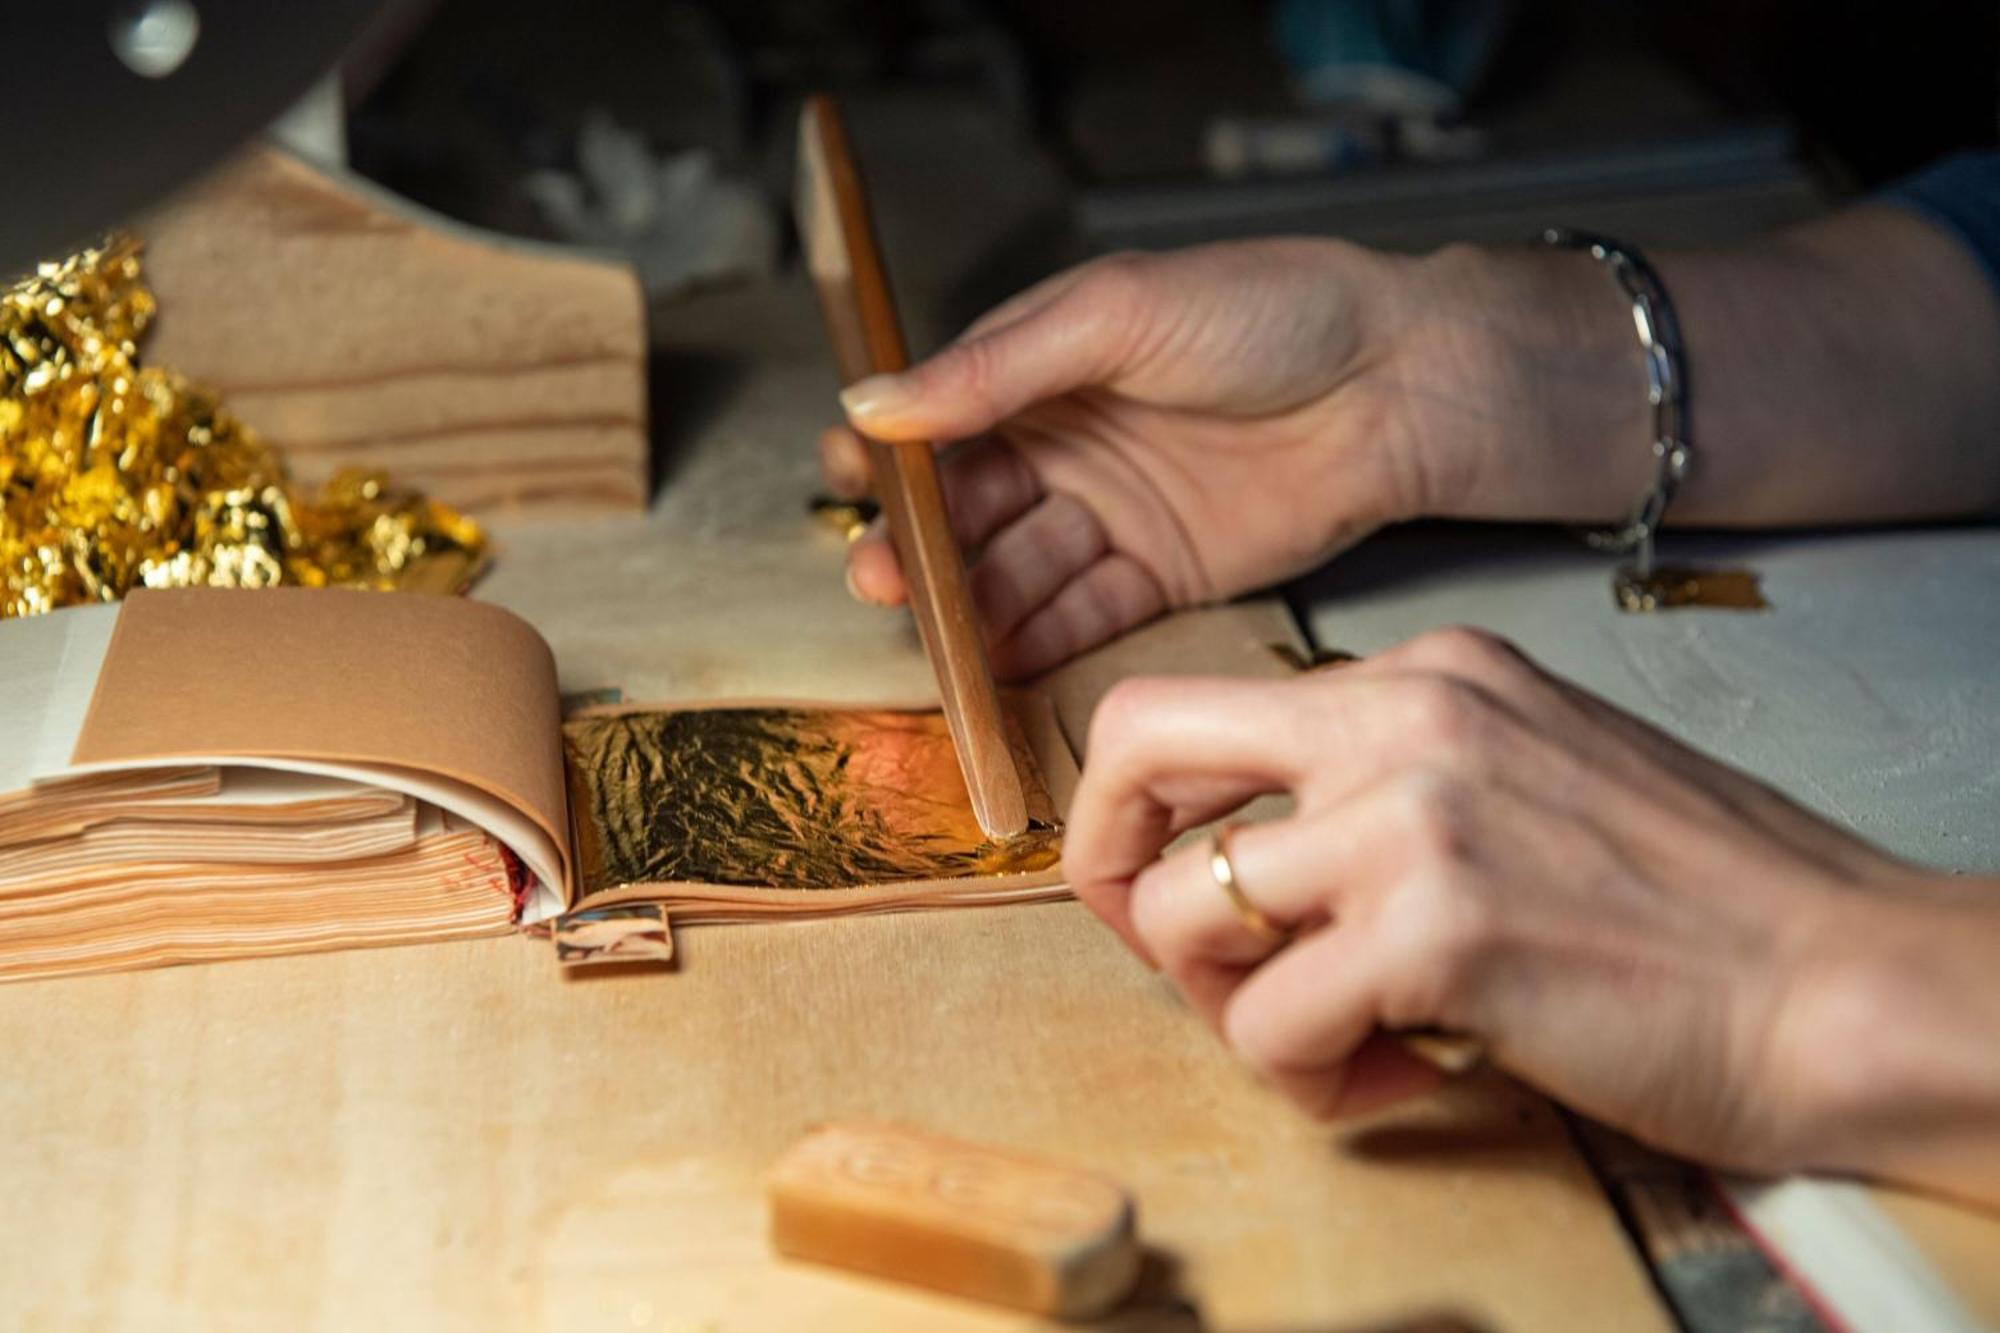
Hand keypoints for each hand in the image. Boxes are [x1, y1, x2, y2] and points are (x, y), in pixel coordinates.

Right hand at [821, 240, 1649, 676]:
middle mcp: (1070, 443)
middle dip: (922, 547)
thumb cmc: (1273, 311)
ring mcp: (1116, 514)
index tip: (850, 484)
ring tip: (931, 631)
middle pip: (971, 510)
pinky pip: (1082, 614)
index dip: (893, 457)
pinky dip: (1036, 638)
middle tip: (884, 578)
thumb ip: (996, 368)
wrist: (1401, 380)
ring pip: (1018, 570)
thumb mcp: (1118, 314)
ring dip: (970, 604)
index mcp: (1045, 364)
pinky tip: (993, 659)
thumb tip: (875, 401)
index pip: (943, 419)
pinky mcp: (1165, 575)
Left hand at [1060, 627, 1999, 1202]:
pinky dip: (1313, 1082)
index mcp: (1426, 672)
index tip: (1178, 890)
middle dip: (1111, 873)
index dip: (1146, 813)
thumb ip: (1391, 786)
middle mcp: (1404, 714)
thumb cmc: (1698, 903)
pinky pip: (1268, 1028)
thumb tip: (1257, 858)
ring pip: (1182, 915)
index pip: (1195, 705)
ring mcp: (1415, 814)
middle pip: (1136, 748)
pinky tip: (1401, 1080)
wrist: (1843, 981)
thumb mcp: (1528, 775)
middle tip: (1190, 960)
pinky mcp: (1436, 931)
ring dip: (1233, 1008)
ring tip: (1338, 1042)